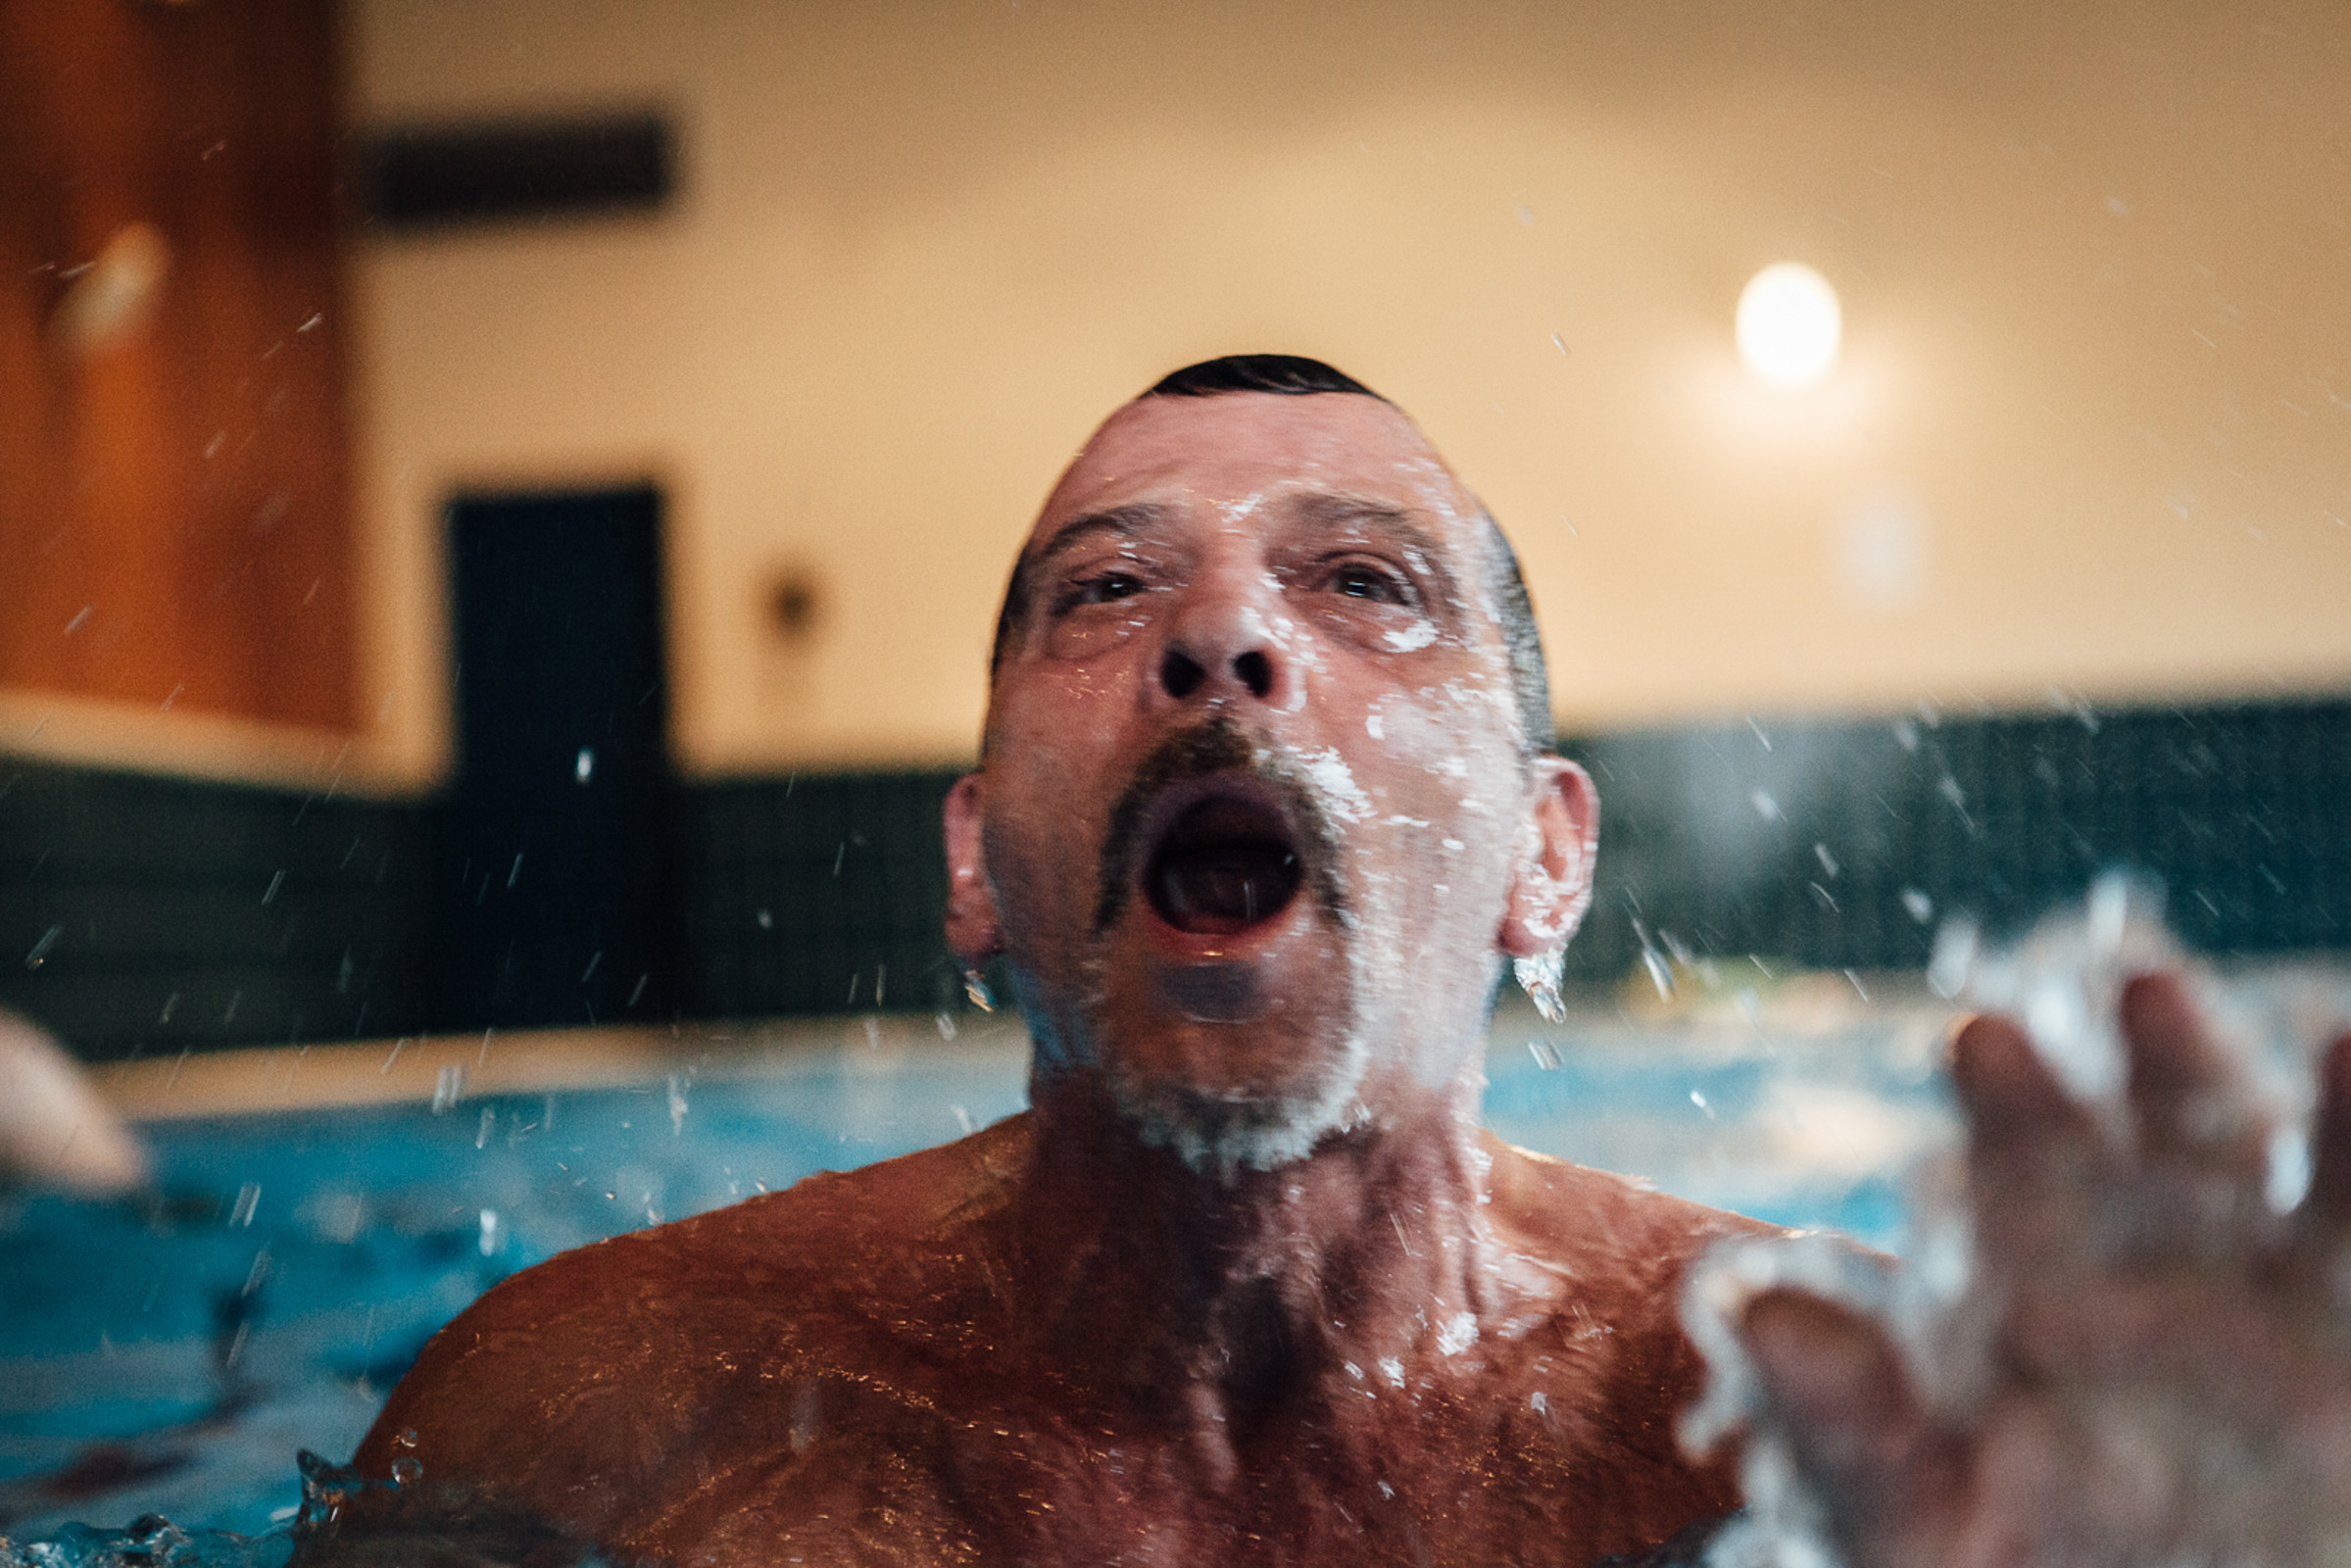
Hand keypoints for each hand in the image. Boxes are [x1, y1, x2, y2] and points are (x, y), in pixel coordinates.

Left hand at [1705, 971, 2350, 1567]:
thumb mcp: (1906, 1518)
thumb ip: (1845, 1423)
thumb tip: (1759, 1312)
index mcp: (2034, 1273)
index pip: (2021, 1167)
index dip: (2008, 1104)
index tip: (1982, 1038)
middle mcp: (2157, 1256)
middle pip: (2159, 1134)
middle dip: (2152, 1059)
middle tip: (2134, 983)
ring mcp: (2271, 1297)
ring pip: (2286, 1172)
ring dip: (2310, 1102)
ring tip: (2333, 1033)